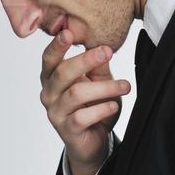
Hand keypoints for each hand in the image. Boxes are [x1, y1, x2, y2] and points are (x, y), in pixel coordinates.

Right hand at [39, 27, 130, 174]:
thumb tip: (102, 45)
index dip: (57, 46)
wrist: (93, 142)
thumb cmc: (93, 107)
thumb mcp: (99, 81)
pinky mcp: (66, 131)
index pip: (49, 59)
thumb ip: (98, 66)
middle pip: (62, 72)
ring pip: (76, 94)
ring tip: (125, 86)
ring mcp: (55, 113)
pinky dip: (101, 109)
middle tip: (107, 51)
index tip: (69, 32)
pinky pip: (82, 117)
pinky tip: (113, 106)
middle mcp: (49, 94)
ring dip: (104, 87)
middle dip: (86, 60)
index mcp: (52, 78)